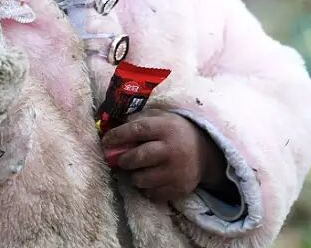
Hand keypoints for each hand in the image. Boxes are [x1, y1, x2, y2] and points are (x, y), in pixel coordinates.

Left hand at [102, 109, 227, 202]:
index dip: (118, 135)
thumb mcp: (160, 117)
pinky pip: (152, 194)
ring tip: (136, 169)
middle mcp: (171, 150)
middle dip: (123, 159)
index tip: (105, 141)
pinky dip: (145, 188)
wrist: (204, 152)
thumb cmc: (174, 131)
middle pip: (138, 158)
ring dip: (133, 175)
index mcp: (166, 128)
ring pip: (142, 179)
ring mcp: (176, 172)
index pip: (137, 130)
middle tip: (120, 159)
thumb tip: (113, 124)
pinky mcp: (179, 189)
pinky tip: (148, 179)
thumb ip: (138, 118)